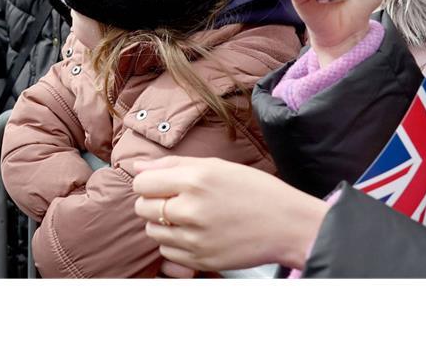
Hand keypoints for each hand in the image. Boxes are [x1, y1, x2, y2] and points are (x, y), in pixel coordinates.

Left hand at [132, 156, 329, 271]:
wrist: (289, 225)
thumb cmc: (255, 191)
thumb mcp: (216, 166)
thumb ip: (171, 164)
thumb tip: (137, 165)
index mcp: (195, 180)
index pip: (141, 183)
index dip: (148, 182)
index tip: (161, 184)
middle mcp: (191, 210)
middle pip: (142, 208)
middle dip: (154, 202)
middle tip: (176, 200)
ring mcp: (195, 238)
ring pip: (151, 230)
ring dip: (162, 223)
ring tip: (187, 217)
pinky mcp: (201, 260)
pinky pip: (166, 251)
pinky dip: (174, 242)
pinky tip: (195, 233)